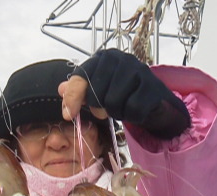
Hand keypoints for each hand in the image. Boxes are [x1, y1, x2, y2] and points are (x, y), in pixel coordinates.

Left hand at [59, 49, 190, 138]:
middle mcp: (121, 59)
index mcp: (105, 57)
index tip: (68, 115)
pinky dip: (132, 117)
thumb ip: (80, 89)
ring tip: (123, 108)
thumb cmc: (124, 94)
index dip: (73, 98)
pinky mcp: (152, 87)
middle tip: (105, 111)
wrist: (156, 101)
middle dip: (99, 109)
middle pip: (97, 94)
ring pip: (114, 104)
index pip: (82, 77)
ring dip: (117, 113)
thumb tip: (60, 89)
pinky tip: (137, 110)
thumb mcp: (99, 90)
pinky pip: (132, 111)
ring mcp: (139, 71)